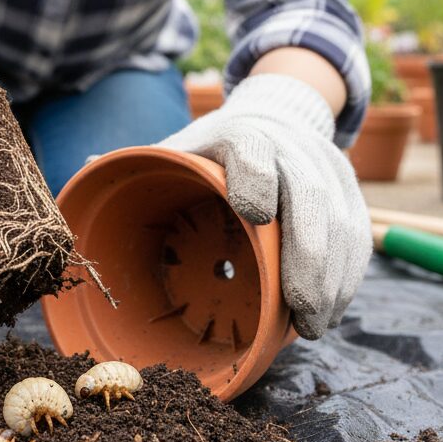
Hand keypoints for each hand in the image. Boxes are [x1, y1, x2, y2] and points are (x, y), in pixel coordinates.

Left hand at [154, 73, 371, 339]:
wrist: (276, 118)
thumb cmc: (212, 150)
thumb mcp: (178, 149)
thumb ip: (141, 165)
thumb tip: (84, 169)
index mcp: (238, 134)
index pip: (252, 148)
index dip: (255, 176)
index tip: (253, 213)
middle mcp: (289, 146)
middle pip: (307, 193)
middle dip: (307, 255)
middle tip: (299, 309)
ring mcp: (326, 167)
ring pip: (340, 220)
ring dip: (332, 277)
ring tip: (313, 324)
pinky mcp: (350, 192)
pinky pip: (358, 234)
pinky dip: (347, 275)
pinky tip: (329, 310)